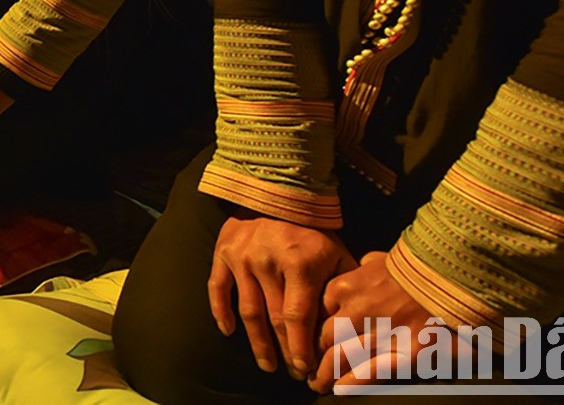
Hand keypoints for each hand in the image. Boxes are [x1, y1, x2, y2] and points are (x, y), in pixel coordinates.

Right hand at [209, 213, 357, 380]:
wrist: (276, 191)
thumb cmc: (312, 228)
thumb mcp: (335, 252)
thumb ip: (340, 285)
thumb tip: (346, 322)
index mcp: (299, 264)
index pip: (297, 316)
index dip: (300, 346)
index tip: (306, 368)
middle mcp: (267, 263)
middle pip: (274, 318)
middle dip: (284, 350)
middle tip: (292, 372)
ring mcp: (241, 259)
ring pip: (247, 311)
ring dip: (257, 342)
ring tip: (267, 364)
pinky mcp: (223, 253)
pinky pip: (217, 288)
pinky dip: (220, 312)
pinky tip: (228, 332)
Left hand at [311, 251, 440, 393]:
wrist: (452, 276)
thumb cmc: (418, 267)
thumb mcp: (384, 258)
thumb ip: (368, 265)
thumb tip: (365, 265)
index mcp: (345, 288)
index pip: (319, 312)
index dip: (317, 328)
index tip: (317, 339)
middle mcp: (355, 312)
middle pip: (325, 338)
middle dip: (315, 354)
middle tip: (310, 367)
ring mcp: (377, 334)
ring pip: (338, 359)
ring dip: (325, 375)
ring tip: (318, 384)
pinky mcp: (403, 355)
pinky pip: (368, 374)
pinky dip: (350, 385)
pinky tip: (340, 391)